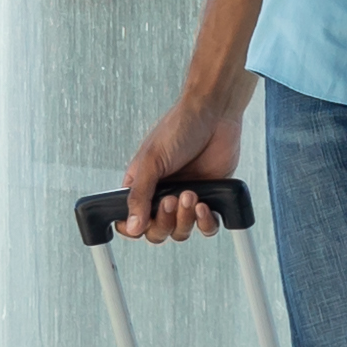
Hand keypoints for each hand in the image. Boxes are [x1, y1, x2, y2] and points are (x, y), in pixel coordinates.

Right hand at [120, 90, 247, 236]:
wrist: (215, 114)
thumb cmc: (179, 128)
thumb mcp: (151, 161)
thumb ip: (139, 195)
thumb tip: (131, 228)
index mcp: (143, 186)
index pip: (132, 221)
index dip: (134, 228)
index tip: (141, 223)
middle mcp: (163, 195)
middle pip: (157, 232)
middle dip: (163, 222)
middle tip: (170, 199)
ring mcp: (187, 199)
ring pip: (181, 231)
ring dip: (185, 219)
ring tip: (191, 194)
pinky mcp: (211, 198)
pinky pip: (206, 226)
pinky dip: (205, 222)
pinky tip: (204, 205)